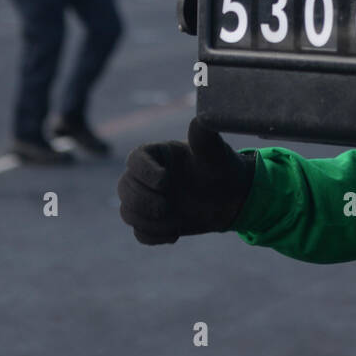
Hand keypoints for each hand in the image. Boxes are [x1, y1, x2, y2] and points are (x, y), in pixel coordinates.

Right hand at [118, 119, 255, 244]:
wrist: (231, 197)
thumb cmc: (221, 167)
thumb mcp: (214, 152)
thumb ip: (204, 137)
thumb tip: (199, 119)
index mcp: (158, 154)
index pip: (135, 159)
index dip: (144, 172)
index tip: (165, 181)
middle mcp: (147, 176)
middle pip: (124, 187)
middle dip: (142, 200)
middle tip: (166, 207)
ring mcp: (148, 199)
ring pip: (127, 212)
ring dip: (148, 220)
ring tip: (175, 222)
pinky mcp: (153, 221)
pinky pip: (140, 232)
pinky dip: (154, 236)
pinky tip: (175, 234)